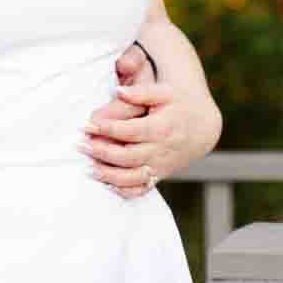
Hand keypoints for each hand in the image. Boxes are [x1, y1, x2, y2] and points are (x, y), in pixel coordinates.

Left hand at [82, 50, 221, 195]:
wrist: (201, 127)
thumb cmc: (178, 104)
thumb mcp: (164, 92)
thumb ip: (141, 92)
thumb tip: (119, 91)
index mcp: (162, 127)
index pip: (131, 131)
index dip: (108, 129)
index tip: (88, 125)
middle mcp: (161, 150)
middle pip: (128, 156)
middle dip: (103, 152)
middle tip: (81, 146)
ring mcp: (160, 166)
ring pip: (132, 177)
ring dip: (109, 175)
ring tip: (89, 167)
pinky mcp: (159, 175)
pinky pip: (141, 189)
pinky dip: (123, 191)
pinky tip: (106, 182)